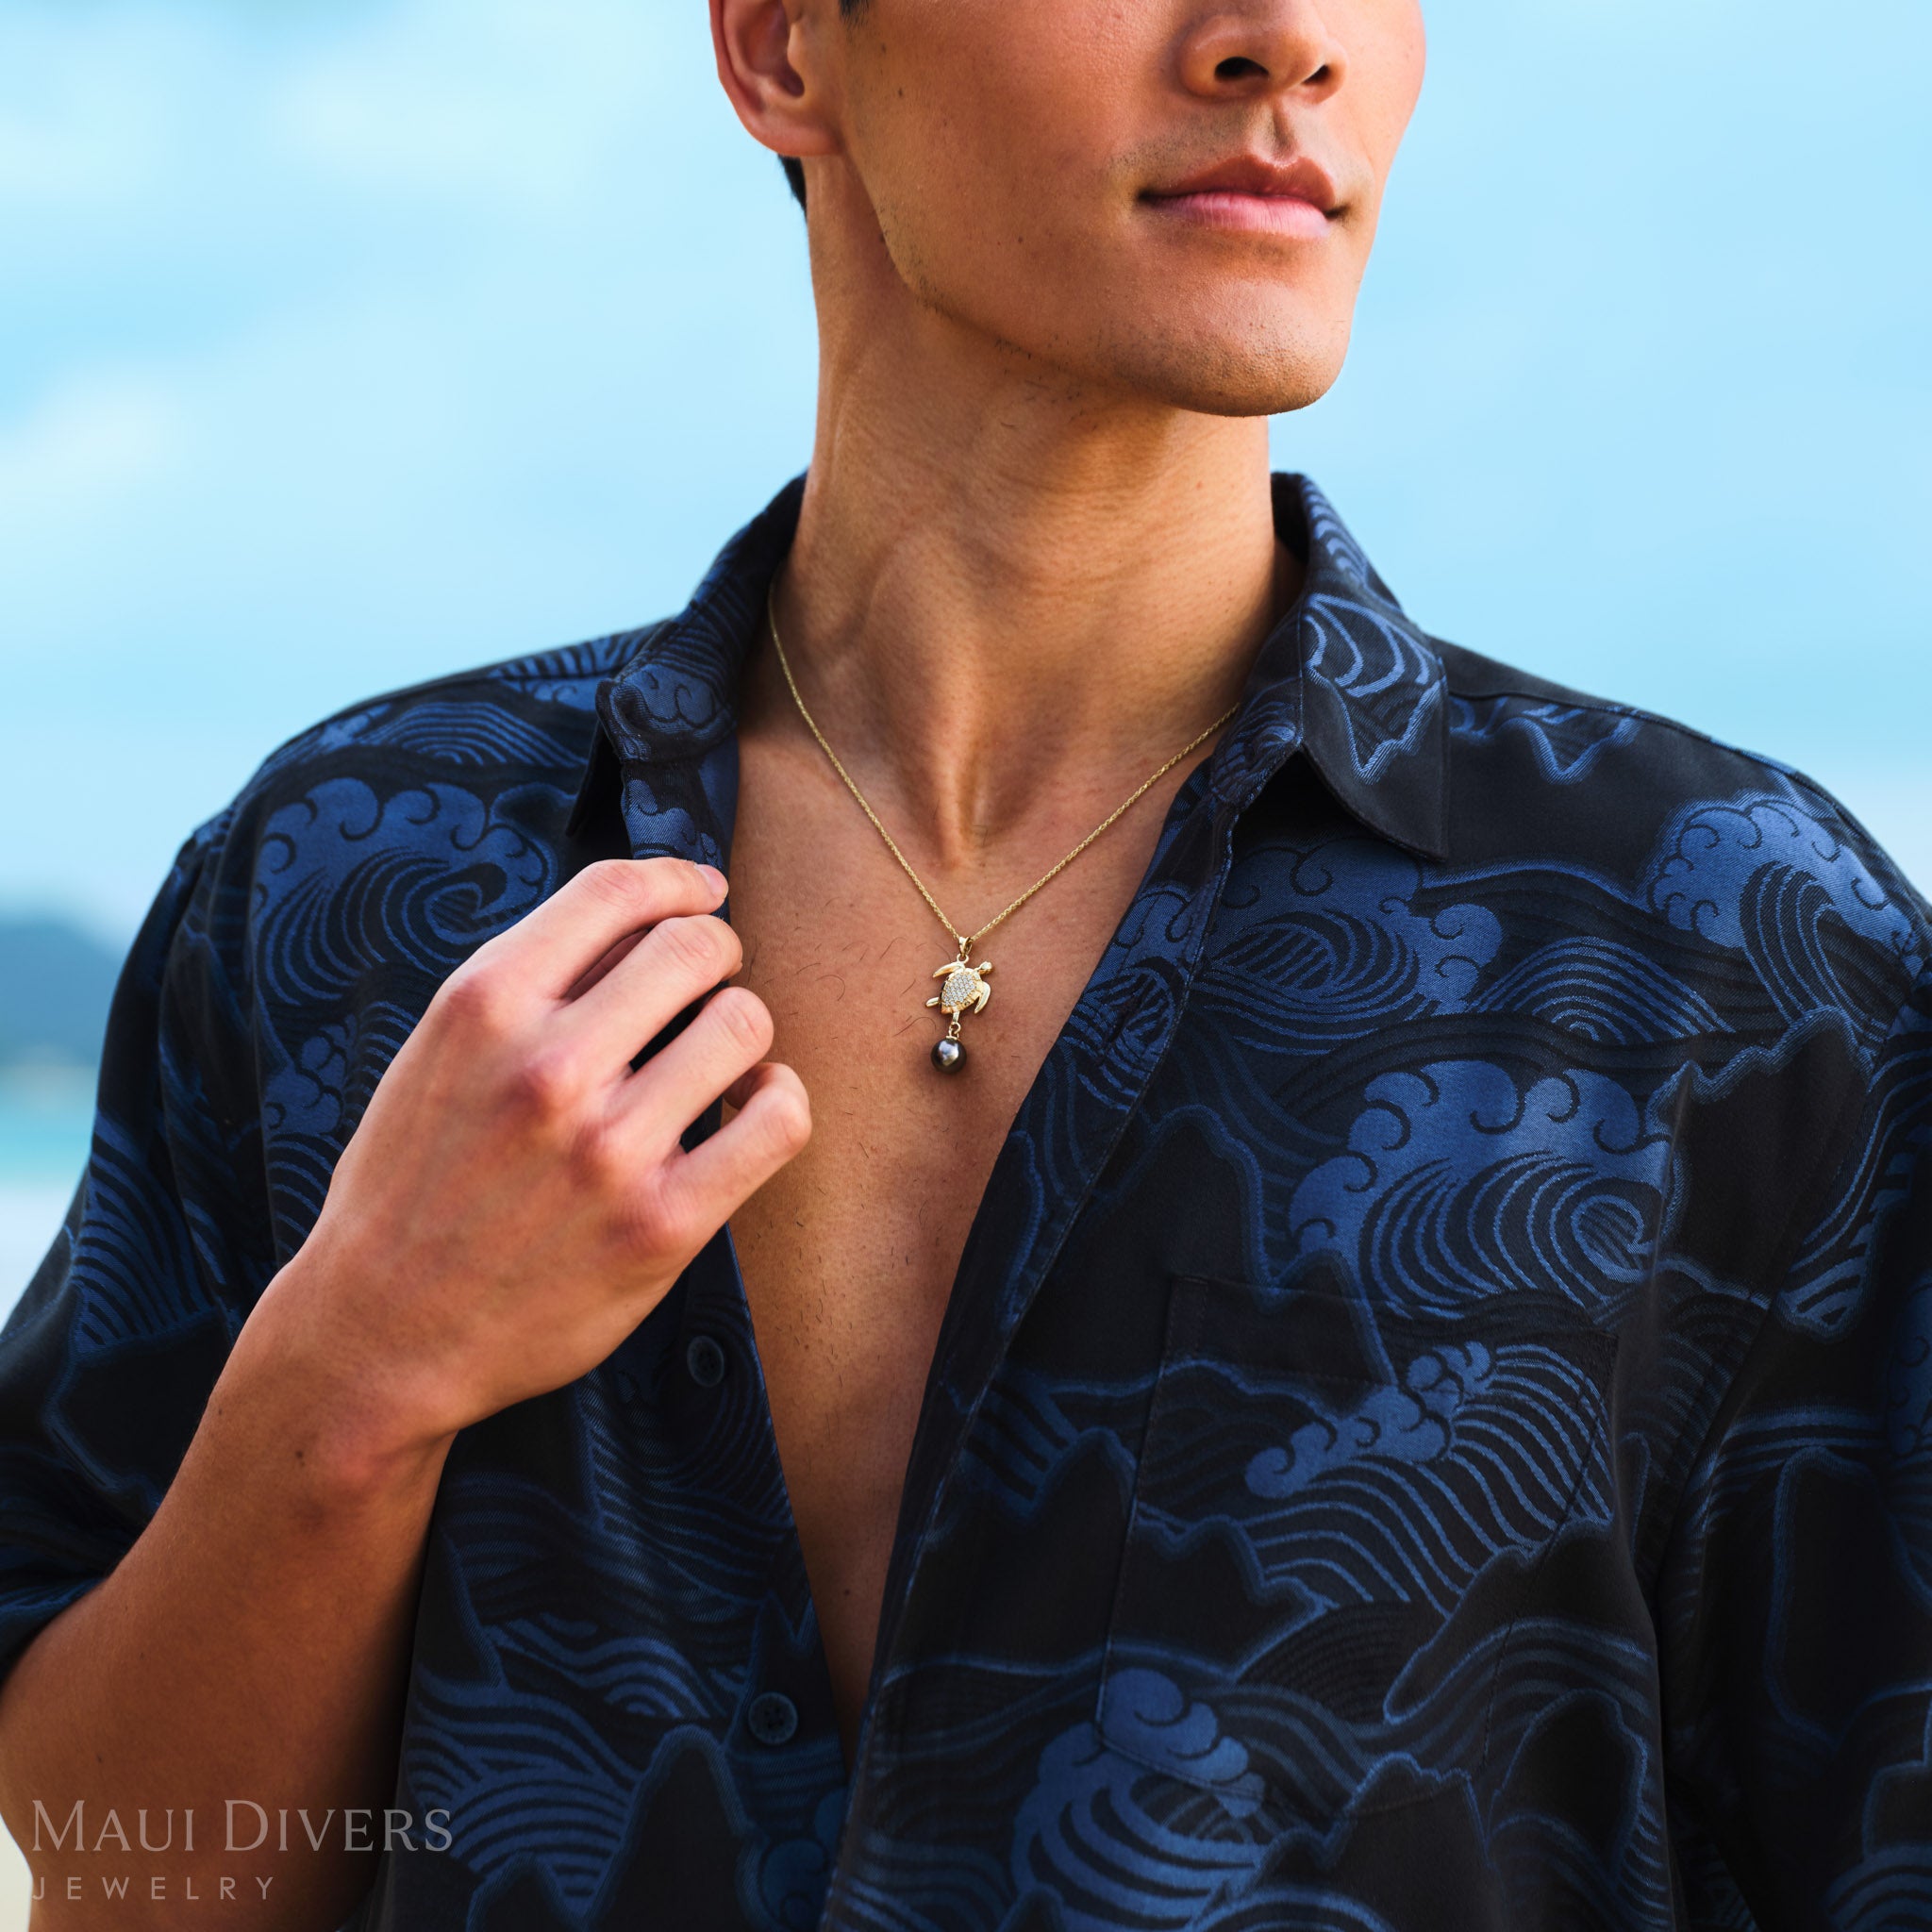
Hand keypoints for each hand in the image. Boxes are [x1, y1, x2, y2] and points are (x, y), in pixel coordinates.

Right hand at [252, 858, 809, 1474]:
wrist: (382, 1332)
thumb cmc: (416, 1182)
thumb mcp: (439, 1053)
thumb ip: (533, 983)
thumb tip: (651, 917)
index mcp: (483, 1005)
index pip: (616, 891)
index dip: (678, 880)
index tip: (703, 893)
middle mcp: (548, 1067)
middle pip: (694, 947)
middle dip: (715, 952)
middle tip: (709, 983)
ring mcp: (609, 1148)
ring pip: (744, 1023)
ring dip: (742, 1029)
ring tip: (717, 1057)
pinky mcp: (663, 1223)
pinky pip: (778, 1119)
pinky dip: (779, 1100)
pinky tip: (750, 1109)